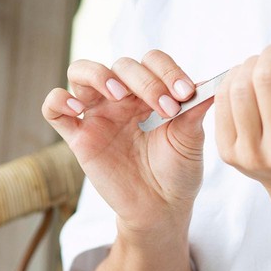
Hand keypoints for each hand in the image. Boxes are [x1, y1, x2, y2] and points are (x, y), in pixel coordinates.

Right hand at [42, 51, 212, 231]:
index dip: (167, 71)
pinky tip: (78, 109)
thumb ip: (196, 108)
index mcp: (151, 90)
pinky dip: (59, 100)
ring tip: (118, 95)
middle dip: (145, 81)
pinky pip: (54, 107)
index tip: (186, 94)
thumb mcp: (192, 138)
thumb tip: (216, 81)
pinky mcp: (79, 136)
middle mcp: (123, 96)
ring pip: (81, 71)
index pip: (152, 60)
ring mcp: (98, 113)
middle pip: (122, 65)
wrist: (161, 210)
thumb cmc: (178, 171)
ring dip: (98, 75)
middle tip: (165, 107)